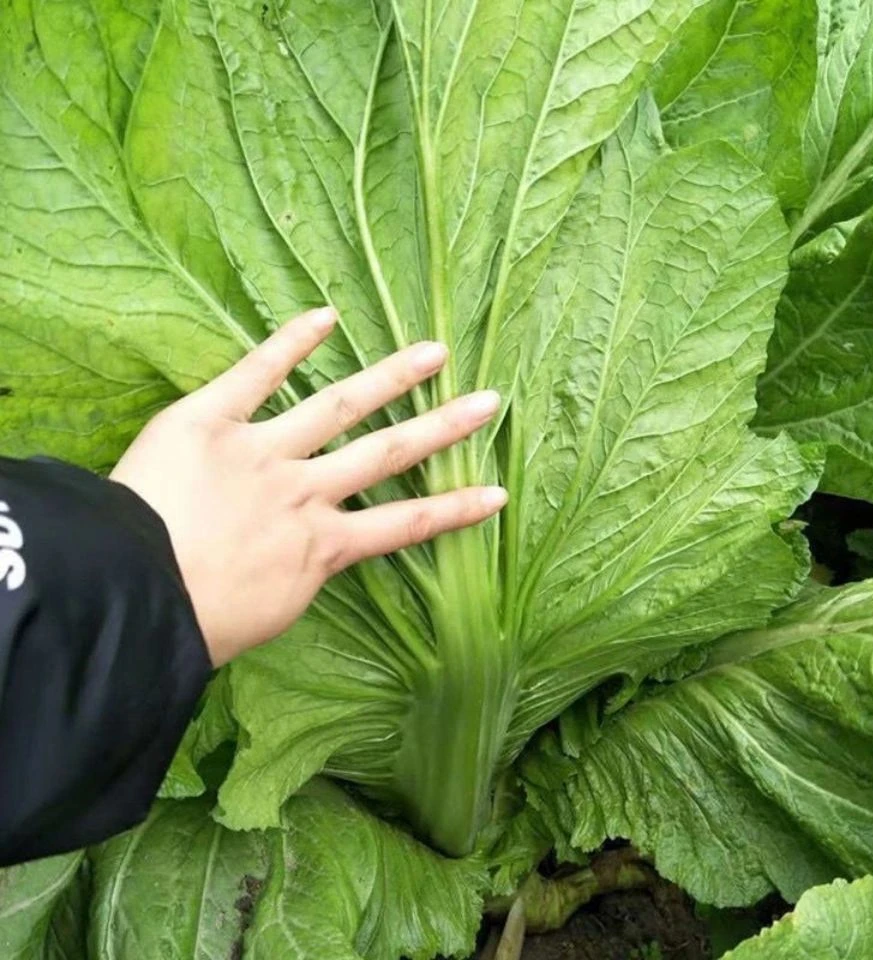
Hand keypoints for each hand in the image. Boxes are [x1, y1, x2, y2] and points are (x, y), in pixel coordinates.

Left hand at [110, 308, 505, 665]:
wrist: (132, 598)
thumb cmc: (195, 625)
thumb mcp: (268, 613)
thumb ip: (299, 574)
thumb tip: (309, 555)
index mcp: (320, 547)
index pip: (405, 526)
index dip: (455, 511)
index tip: (497, 494)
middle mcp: (305, 493)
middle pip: (388, 454)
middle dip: (442, 428)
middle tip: (487, 401)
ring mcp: (262, 453)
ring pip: (338, 408)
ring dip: (390, 378)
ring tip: (434, 352)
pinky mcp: (210, 422)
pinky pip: (255, 375)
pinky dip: (290, 344)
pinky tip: (326, 316)